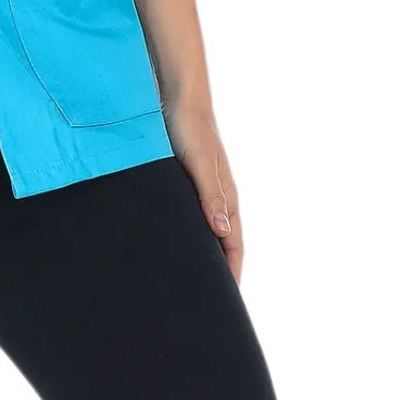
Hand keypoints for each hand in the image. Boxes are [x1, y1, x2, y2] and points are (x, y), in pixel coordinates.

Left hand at [166, 97, 243, 280]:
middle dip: (216, 269)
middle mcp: (216, 196)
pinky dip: (183, 230)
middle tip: (202, 297)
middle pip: (221, 242)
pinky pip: (187, 213)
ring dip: (198, 250)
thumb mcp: (199, 163)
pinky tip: (165, 238)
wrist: (176, 96)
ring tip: (182, 275)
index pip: (234, 246)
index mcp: (226, 197)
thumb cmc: (189, 128)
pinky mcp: (183, 179)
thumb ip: (210, 195)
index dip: (232, 273)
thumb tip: (222, 233)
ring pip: (203, 228)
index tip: (225, 303)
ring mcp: (201, 188)